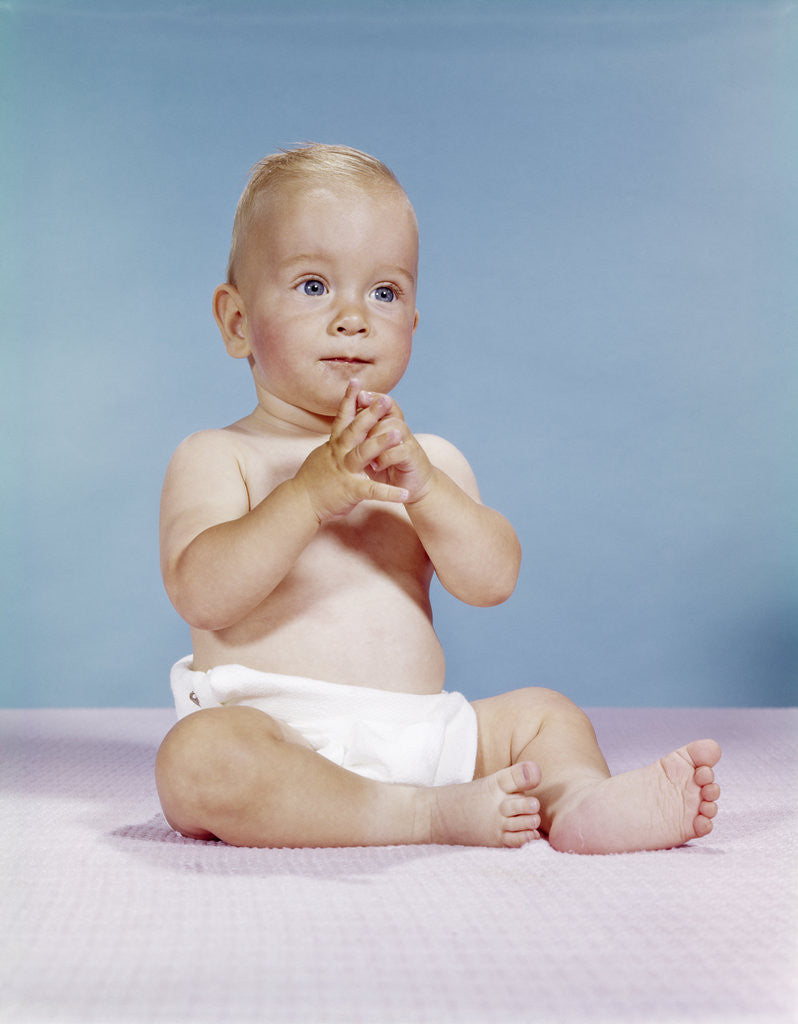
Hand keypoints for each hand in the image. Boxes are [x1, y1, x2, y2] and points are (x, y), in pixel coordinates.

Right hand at [296, 380, 410, 521]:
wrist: (300, 504)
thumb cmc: (311, 482)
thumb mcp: (321, 457)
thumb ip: (333, 446)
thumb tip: (338, 434)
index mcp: (334, 445)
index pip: (342, 417)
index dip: (349, 398)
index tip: (356, 380)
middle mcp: (338, 454)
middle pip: (356, 429)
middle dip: (371, 414)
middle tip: (386, 400)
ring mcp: (344, 471)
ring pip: (363, 452)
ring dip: (381, 442)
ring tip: (399, 434)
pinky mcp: (350, 490)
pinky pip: (373, 491)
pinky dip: (389, 493)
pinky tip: (405, 494)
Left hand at [355, 390, 434, 503]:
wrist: (413, 487)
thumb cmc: (387, 467)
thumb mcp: (371, 450)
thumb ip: (362, 434)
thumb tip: (343, 416)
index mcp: (387, 425)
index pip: (382, 402)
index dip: (371, 396)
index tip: (358, 393)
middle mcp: (399, 430)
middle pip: (387, 410)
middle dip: (373, 407)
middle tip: (360, 401)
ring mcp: (407, 442)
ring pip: (393, 427)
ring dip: (377, 436)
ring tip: (364, 449)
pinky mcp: (413, 457)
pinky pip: (400, 450)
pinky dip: (386, 457)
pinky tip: (376, 465)